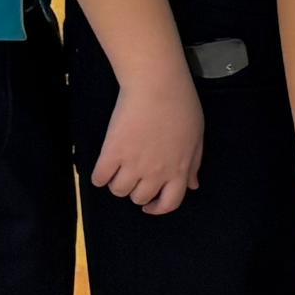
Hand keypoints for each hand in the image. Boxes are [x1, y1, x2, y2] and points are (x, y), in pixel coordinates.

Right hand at [88, 62, 204, 216]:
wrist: (157, 86)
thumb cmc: (181, 106)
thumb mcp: (196, 137)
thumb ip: (193, 164)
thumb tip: (192, 185)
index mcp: (179, 170)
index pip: (169, 204)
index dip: (157, 209)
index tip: (149, 205)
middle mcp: (156, 173)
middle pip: (139, 198)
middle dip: (135, 191)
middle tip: (132, 176)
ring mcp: (133, 164)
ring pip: (119, 190)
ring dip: (116, 183)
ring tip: (117, 169)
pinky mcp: (112, 153)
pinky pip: (99, 178)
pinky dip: (98, 176)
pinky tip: (103, 166)